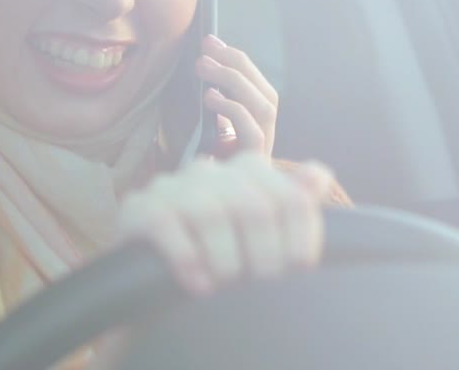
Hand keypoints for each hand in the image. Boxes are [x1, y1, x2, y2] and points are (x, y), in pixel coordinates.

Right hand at [116, 152, 335, 294]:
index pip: (290, 195)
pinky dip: (186, 258)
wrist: (151, 279)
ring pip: (210, 213)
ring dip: (224, 260)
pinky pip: (165, 224)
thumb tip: (319, 175)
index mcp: (246, 172)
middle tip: (260, 283)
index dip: (302, 235)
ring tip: (225, 285)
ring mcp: (172, 186)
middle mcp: (210, 172)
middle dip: (264, 253)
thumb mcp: (258, 235)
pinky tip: (198, 285)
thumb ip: (291, 204)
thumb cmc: (216, 255)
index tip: (300, 268)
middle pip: (254, 206)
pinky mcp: (139, 208)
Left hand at [194, 35, 277, 157]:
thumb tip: (200, 61)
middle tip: (206, 48)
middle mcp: (264, 141)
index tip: (211, 41)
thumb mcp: (197, 125)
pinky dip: (234, 110)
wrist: (185, 214)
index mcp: (254, 127)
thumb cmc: (189, 162)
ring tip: (202, 66)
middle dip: (237, 65)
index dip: (238, 61)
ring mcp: (262, 156)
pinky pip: (254, 134)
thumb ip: (206, 100)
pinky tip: (209, 97)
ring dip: (234, 80)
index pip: (258, 87)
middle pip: (267, 94)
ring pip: (265, 108)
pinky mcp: (253, 168)